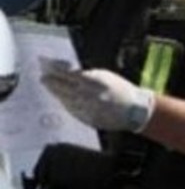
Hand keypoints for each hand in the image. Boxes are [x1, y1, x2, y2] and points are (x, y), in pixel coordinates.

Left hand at [41, 67, 155, 132]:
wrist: (135, 110)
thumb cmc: (121, 90)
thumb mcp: (105, 76)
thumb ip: (86, 75)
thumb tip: (69, 74)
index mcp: (91, 82)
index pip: (66, 75)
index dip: (54, 72)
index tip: (47, 69)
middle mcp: (86, 96)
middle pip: (62, 88)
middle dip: (51, 83)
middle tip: (44, 80)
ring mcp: (86, 109)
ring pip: (65, 101)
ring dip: (57, 95)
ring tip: (53, 90)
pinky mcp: (88, 119)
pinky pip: (73, 111)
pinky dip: (67, 105)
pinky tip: (65, 101)